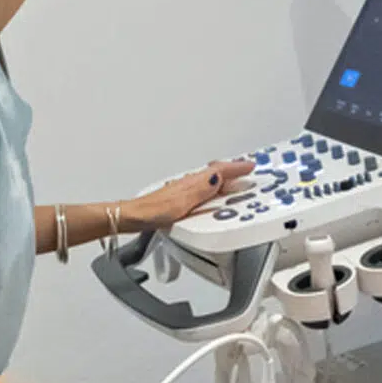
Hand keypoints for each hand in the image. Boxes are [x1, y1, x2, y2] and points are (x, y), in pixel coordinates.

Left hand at [124, 159, 255, 230]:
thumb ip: (201, 192)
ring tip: (233, 178)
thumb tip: (218, 177)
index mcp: (192, 183)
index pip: (219, 171)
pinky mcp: (178, 197)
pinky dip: (211, 186)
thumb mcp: (181, 204)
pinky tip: (210, 192)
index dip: (236, 168)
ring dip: (222, 177)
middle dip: (231, 169)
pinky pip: (201, 187)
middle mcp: (188, 183)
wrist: (132, 217)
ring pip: (208, 179)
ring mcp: (183, 189)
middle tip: (245, 168)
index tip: (250, 165)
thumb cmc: (152, 211)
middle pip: (215, 172)